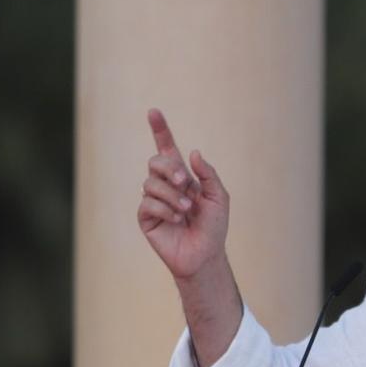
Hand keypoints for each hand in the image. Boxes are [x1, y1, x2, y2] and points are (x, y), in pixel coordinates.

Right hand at [138, 108, 232, 280]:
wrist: (205, 255)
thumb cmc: (213, 227)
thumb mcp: (219, 197)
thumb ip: (208, 174)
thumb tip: (193, 153)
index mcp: (182, 177)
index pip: (167, 149)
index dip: (160, 130)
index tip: (154, 111)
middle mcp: (165, 185)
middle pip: (155, 161)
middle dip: (169, 169)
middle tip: (185, 183)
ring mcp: (154, 201)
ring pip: (151, 183)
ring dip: (172, 195)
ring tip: (186, 210)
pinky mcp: (146, 218)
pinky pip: (147, 202)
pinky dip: (165, 209)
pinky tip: (177, 219)